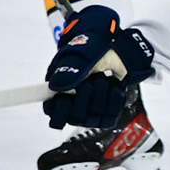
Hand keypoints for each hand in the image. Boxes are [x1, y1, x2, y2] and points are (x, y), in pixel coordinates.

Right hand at [43, 5, 155, 128]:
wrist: (116, 50)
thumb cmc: (92, 51)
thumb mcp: (81, 55)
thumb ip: (69, 69)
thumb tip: (57, 87)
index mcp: (56, 92)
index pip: (53, 116)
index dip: (61, 110)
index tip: (68, 96)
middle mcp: (72, 105)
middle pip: (75, 118)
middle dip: (86, 97)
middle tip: (91, 80)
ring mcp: (89, 111)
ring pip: (94, 119)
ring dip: (101, 95)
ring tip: (102, 79)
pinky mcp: (106, 113)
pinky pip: (110, 117)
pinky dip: (115, 100)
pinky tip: (114, 87)